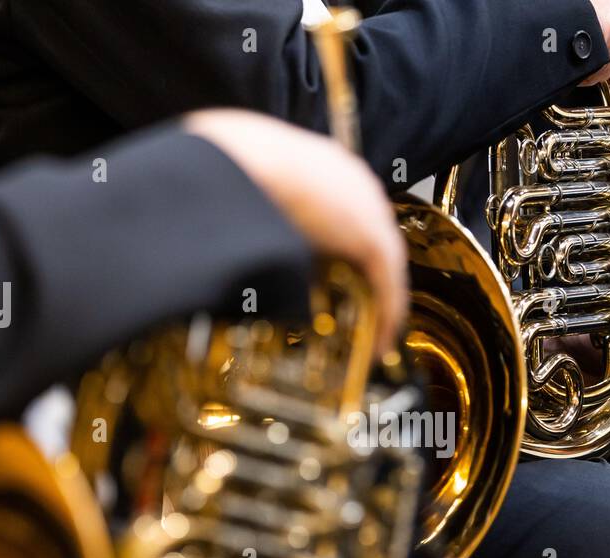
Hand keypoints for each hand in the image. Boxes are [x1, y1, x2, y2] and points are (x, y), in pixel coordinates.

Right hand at [183, 109, 407, 357]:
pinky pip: (388, 284)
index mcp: (321, 162)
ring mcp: (368, 208)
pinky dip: (384, 315)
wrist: (233, 162)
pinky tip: (377, 343)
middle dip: (362, 275)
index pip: (344, 210)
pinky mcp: (373, 239)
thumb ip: (244, 206)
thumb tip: (222, 235)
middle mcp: (352, 181)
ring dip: (378, 301)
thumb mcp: (235, 182)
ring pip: (384, 264)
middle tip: (353, 311)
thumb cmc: (220, 165)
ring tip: (369, 336)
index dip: (341, 248)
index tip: (331, 276)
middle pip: (369, 236)